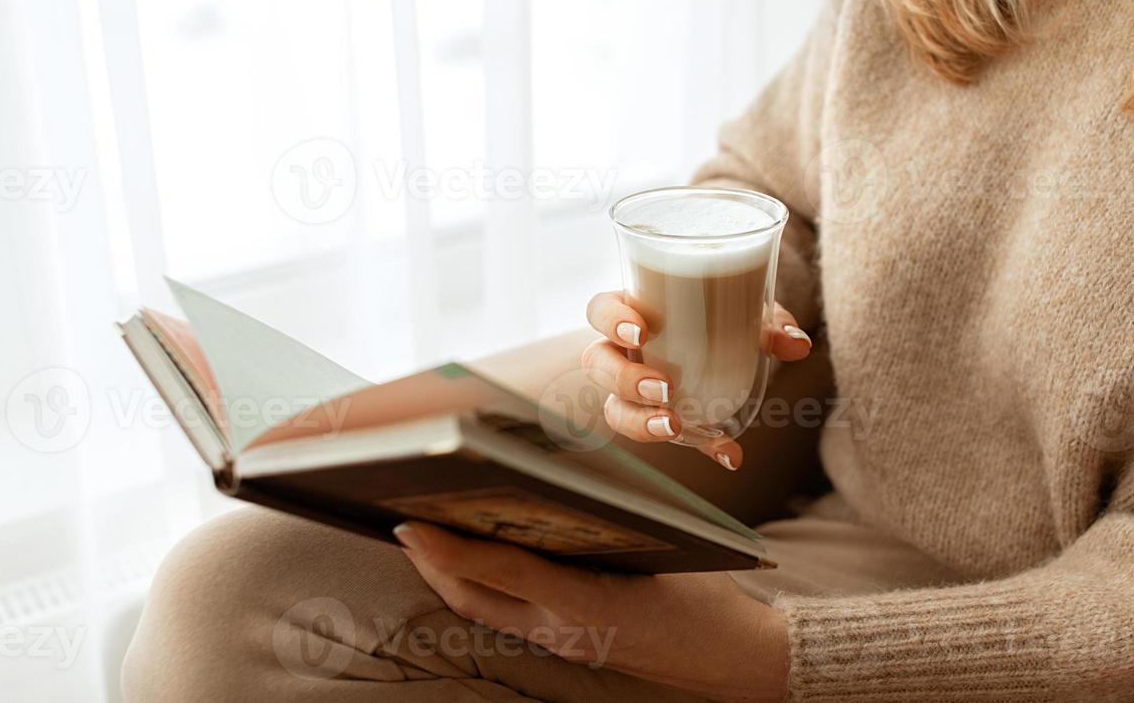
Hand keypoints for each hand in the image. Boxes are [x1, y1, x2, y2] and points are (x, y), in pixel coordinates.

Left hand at [395, 521, 789, 701]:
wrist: (732, 657)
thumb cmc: (704, 595)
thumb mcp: (663, 547)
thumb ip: (607, 517)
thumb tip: (548, 476)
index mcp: (588, 604)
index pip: (503, 571)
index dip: (450, 548)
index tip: (410, 522)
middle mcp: (565, 629)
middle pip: (474, 598)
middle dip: (430, 562)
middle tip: (400, 519)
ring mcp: (563, 642)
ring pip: (483, 609)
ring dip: (447, 574)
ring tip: (421, 534)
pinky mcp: (567, 642)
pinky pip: (505, 615)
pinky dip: (478, 586)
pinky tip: (469, 559)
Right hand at [583, 292, 811, 470]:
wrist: (730, 337)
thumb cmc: (721, 312)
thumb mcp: (745, 309)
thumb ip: (770, 323)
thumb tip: (798, 345)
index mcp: (634, 311)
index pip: (599, 310)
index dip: (610, 320)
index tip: (641, 332)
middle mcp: (623, 350)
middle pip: (598, 363)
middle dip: (625, 380)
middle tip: (664, 388)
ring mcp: (633, 388)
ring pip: (613, 409)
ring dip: (640, 422)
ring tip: (674, 425)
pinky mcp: (657, 417)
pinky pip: (667, 435)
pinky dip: (701, 446)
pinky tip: (728, 454)